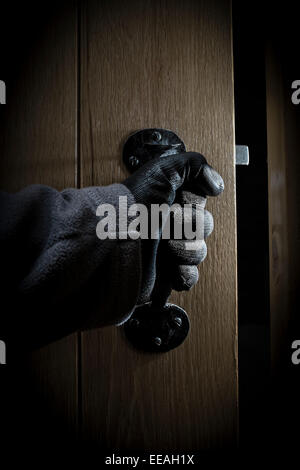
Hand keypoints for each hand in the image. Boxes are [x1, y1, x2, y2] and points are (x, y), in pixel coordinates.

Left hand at [123, 152, 223, 303]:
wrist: (113, 243)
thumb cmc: (131, 207)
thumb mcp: (161, 172)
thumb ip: (193, 165)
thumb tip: (216, 185)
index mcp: (167, 202)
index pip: (199, 203)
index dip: (193, 203)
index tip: (177, 200)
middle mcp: (167, 224)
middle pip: (203, 227)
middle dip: (190, 225)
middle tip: (169, 222)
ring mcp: (166, 250)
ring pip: (199, 252)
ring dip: (186, 249)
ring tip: (166, 246)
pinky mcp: (164, 273)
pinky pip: (190, 276)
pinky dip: (185, 274)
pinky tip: (174, 269)